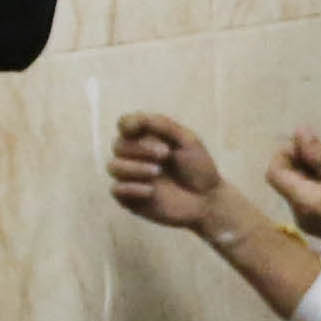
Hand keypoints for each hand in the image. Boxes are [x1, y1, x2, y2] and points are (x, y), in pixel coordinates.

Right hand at [108, 111, 237, 236]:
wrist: (208, 199)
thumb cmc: (199, 167)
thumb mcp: (186, 139)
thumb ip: (162, 125)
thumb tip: (132, 121)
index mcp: (147, 137)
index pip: (125, 124)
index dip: (127, 123)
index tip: (136, 128)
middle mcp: (135, 156)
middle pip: (118, 145)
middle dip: (140, 148)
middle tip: (165, 154)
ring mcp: (131, 177)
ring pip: (113, 166)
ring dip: (134, 167)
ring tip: (157, 172)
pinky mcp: (129, 199)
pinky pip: (116, 189)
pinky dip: (131, 188)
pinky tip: (151, 190)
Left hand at [266, 130, 320, 263]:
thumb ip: (319, 154)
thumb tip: (298, 132)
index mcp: (302, 202)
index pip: (275, 172)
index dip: (288, 152)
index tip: (311, 143)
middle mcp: (300, 212)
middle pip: (295, 175)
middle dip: (317, 157)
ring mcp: (310, 219)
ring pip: (309, 182)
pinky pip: (318, 194)